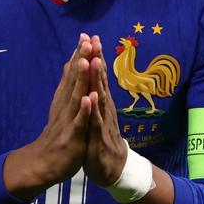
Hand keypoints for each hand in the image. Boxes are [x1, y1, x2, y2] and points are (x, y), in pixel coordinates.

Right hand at [3, 34, 93, 200]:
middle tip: (87, 39)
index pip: (74, 72)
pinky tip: (86, 99)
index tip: (87, 35)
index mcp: (65, 98)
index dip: (80, 54)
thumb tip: (70, 62)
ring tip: (87, 61)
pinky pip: (78, 121)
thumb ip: (68, 84)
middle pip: (74, 79)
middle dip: (82, 59)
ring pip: (76, 95)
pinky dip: (82, 110)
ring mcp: (68, 119)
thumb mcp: (63, 105)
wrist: (45, 163)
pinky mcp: (71, 135)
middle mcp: (65, 104)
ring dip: (81, 79)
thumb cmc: (59, 133)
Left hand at [82, 35, 128, 186]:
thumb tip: (93, 74)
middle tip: (96, 40)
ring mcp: (103, 121)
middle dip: (98, 60)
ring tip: (95, 61)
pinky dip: (94, 109)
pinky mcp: (99, 137)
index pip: (98, 75)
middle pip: (101, 80)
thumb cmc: (102, 137)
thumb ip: (96, 93)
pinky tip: (92, 98)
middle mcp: (104, 107)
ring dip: (98, 79)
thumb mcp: (97, 113)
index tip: (91, 36)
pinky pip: (96, 121)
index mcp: (101, 101)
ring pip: (100, 97)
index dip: (95, 56)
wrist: (112, 167)